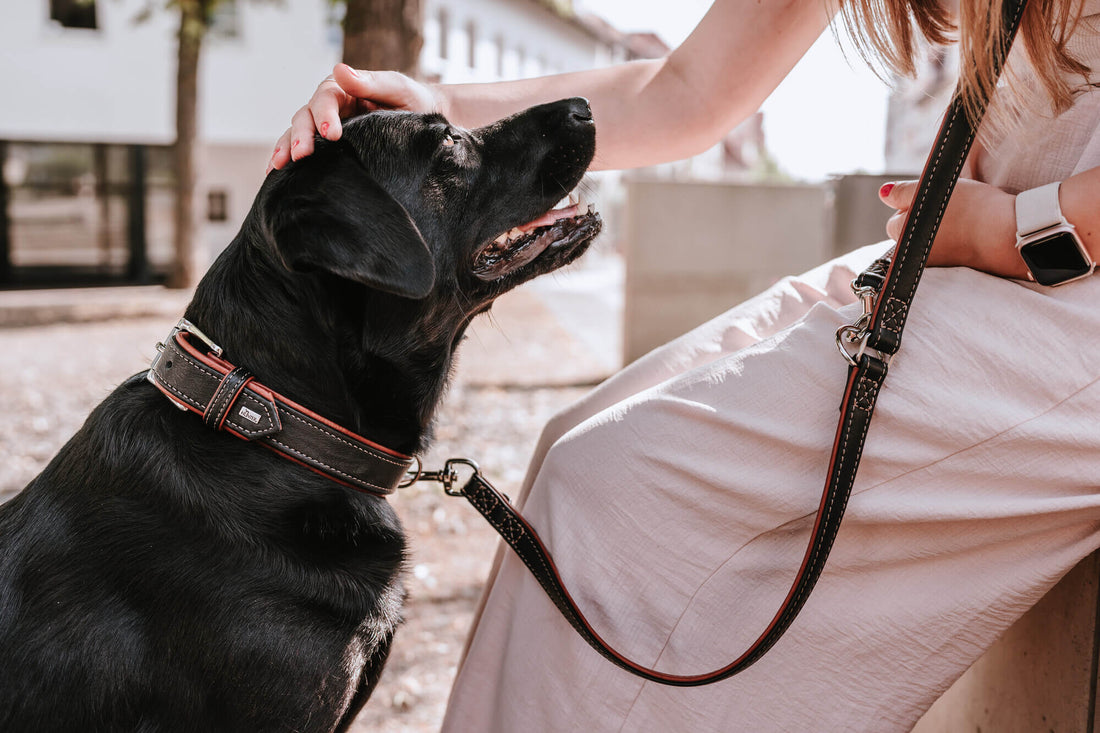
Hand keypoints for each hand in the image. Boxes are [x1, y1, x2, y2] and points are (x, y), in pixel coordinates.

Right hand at [268, 64, 443, 172]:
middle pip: (306, 117)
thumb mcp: (396, 88)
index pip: (325, 98)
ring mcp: (325, 128)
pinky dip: (289, 159)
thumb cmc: (412, 101)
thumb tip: (340, 69)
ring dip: (287, 148)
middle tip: (302, 155)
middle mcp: (328, 107)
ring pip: (299, 134)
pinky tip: (277, 174)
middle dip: (301, 136)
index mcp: (343, 89)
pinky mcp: (328, 148)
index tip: (331, 134)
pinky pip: (305, 151)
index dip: (324, 115)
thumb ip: (371, 82)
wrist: (423, 121)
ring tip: (280, 166)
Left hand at [879, 178, 1028, 279]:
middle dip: (926, 220)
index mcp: (903, 238)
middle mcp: (916, 258)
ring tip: (967, 218)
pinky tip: (975, 231)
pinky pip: (955, 250)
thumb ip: (904, 192)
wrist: (1009, 234)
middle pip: (914, 232)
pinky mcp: (962, 270)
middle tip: (951, 207)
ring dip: (945, 230)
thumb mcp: (931, 189)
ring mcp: (940, 266)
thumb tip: (884, 193)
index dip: (913, 206)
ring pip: (935, 241)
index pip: (896, 220)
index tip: (933, 200)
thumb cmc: (971, 210)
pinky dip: (962, 240)